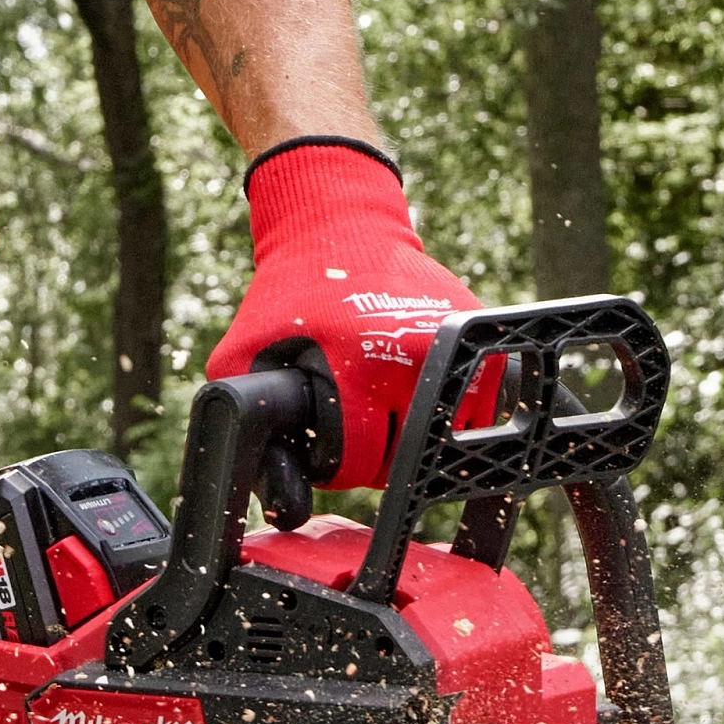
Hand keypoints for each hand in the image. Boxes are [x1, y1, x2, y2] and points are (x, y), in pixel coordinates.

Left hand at [204, 139, 488, 491]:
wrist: (339, 227)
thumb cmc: (286, 296)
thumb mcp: (244, 352)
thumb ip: (245, 420)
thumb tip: (274, 497)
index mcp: (357, 365)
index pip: (360, 462)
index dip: (337, 469)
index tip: (327, 452)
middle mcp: (412, 356)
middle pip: (403, 457)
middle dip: (375, 460)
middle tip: (355, 434)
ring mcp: (452, 343)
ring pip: (446, 438)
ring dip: (416, 441)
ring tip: (385, 415)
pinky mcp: (478, 330)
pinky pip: (476, 405)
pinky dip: (449, 413)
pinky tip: (415, 396)